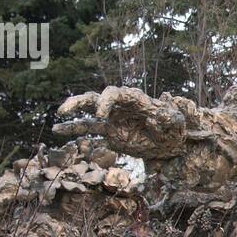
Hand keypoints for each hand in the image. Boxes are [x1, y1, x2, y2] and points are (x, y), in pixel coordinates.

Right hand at [55, 87, 236, 187]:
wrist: (177, 142)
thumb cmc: (179, 127)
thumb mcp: (178, 120)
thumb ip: (170, 113)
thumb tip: (160, 110)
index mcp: (136, 101)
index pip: (115, 94)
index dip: (105, 101)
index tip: (100, 115)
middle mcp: (121, 108)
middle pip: (96, 99)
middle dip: (79, 102)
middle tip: (64, 110)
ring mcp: (114, 121)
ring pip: (89, 114)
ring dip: (73, 115)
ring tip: (57, 122)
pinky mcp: (112, 134)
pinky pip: (90, 130)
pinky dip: (75, 130)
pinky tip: (59, 132)